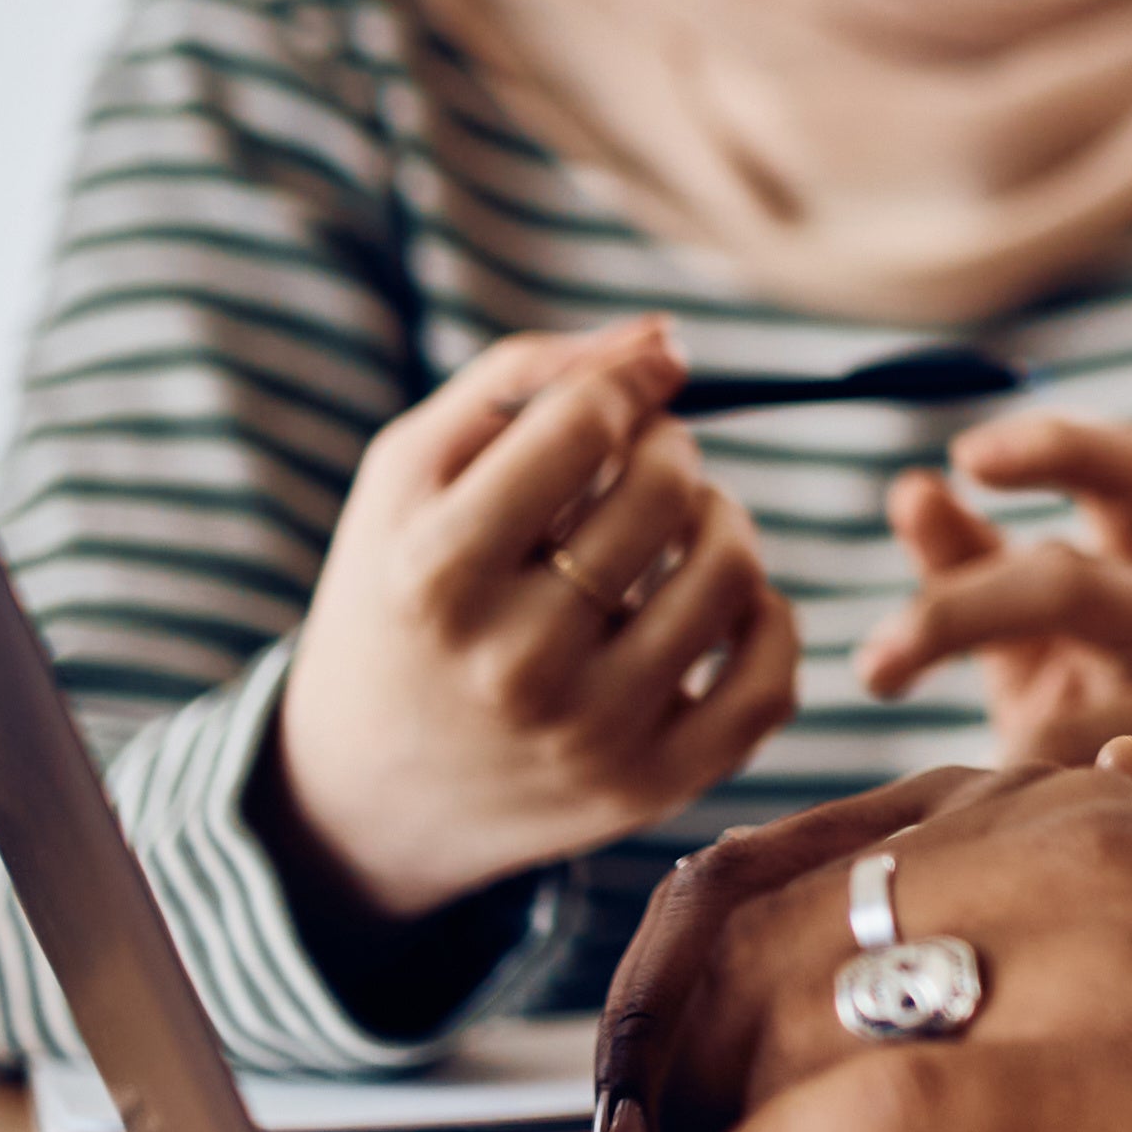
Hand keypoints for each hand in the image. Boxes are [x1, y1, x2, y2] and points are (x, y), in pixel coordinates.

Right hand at [266, 321, 797, 935]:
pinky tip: (719, 602)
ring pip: (731, 575)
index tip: (623, 396)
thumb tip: (663, 340)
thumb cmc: (396, 596)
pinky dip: (767, 618)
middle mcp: (512, 664)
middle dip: (669, 449)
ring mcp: (587, 735)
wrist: (362, 791)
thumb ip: (523, 380)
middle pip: (665, 492)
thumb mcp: (409, 477)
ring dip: (723, 520)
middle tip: (642, 462)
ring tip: (681, 522)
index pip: (584, 425)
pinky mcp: (647, 789)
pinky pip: (770, 683)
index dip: (622, 385)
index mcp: (435, 573)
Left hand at [582, 747, 1131, 1131]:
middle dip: (660, 1030)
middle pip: (775, 916)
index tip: (647, 1045)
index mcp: (1085, 804)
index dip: (688, 948)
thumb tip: (988, 898)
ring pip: (806, 1000)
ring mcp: (1085, 956)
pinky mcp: (1107, 1078)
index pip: (810, 843)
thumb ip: (1103, 888)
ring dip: (697, 1099)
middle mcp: (1066, 846)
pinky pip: (880, 1111)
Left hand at [854, 411, 1131, 823]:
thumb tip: (913, 490)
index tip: (969, 455)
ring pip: (1068, 732)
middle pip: (1078, 585)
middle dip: (958, 614)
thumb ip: (975, 566)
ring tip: (986, 818)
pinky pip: (1113, 817)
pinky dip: (1058, 842)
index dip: (1059, 446)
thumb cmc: (1103, 709)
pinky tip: (1042, 864)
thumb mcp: (1037, 639)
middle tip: (872, 667)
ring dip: (1004, 772)